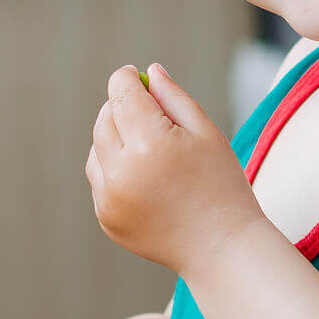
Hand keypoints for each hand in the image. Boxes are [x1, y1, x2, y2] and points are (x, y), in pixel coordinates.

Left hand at [85, 63, 264, 274]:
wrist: (222, 247)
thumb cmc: (222, 184)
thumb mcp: (206, 132)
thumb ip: (173, 97)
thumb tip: (148, 72)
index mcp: (149, 144)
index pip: (121, 93)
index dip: (126, 78)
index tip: (135, 76)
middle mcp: (121, 171)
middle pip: (104, 120)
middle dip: (120, 107)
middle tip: (145, 109)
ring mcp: (109, 199)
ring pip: (96, 150)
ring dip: (114, 139)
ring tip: (149, 148)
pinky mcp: (107, 218)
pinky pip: (100, 180)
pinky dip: (114, 170)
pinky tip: (147, 177)